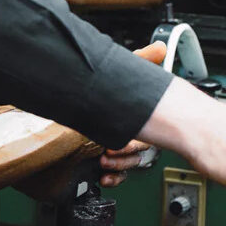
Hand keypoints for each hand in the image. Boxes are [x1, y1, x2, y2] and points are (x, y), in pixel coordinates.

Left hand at [100, 41, 164, 187]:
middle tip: (112, 149)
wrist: (65, 96)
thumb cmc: (95, 86)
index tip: (130, 139)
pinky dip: (114, 178)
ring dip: (121, 165)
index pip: (149, 129)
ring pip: (131, 163)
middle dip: (128, 152)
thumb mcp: (121, 72)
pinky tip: (105, 177)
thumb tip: (160, 46)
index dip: (142, 137)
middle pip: (141, 149)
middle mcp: (129, 130)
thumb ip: (141, 59)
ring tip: (105, 161)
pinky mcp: (105, 157)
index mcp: (137, 114)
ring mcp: (117, 145)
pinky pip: (118, 175)